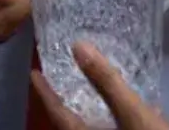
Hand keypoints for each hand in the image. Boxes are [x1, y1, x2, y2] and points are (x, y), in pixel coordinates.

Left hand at [32, 42, 168, 129]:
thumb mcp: (133, 116)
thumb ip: (107, 83)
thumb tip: (78, 46)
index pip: (59, 115)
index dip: (46, 93)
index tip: (34, 73)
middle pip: (72, 126)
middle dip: (65, 105)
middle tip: (58, 82)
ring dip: (89, 115)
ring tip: (90, 94)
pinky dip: (114, 122)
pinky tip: (132, 112)